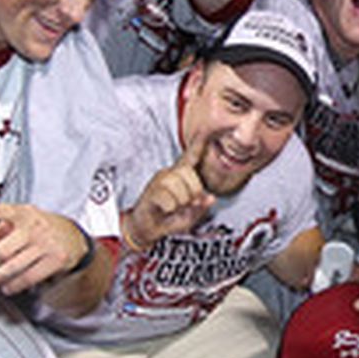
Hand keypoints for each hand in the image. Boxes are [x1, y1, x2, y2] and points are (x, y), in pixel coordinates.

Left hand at [0, 203, 94, 293]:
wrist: (74, 238)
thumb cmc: (43, 229)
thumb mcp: (23, 220)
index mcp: (27, 214)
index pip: (11, 210)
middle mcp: (37, 228)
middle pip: (4, 250)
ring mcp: (47, 245)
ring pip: (14, 267)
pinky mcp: (56, 260)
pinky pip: (29, 278)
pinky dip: (14, 285)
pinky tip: (9, 287)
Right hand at [124, 132, 214, 249]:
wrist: (147, 229)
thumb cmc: (169, 220)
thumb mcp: (190, 217)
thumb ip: (201, 208)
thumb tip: (211, 198)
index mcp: (182, 176)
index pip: (191, 156)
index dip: (198, 142)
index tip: (205, 128)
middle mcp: (171, 174)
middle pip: (189, 174)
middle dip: (193, 193)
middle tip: (186, 204)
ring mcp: (159, 181)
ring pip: (178, 185)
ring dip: (180, 201)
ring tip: (174, 207)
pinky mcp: (150, 191)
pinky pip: (167, 197)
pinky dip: (170, 207)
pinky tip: (165, 209)